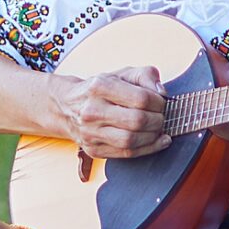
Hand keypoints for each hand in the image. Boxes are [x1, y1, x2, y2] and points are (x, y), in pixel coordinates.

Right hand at [53, 65, 170, 159]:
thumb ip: (145, 75)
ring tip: (158, 129)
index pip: (140, 98)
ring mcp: (90, 133)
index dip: (158, 102)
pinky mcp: (93, 149)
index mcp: (99, 87)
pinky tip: (156, 141)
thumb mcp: (121, 74)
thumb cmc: (99, 89)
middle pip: (136, 121)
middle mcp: (92, 111)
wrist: (67, 106)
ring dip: (153, 137)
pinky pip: (126, 154)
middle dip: (158, 120)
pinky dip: (147, 149)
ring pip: (131, 141)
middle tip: (162, 117)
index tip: (161, 102)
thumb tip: (161, 91)